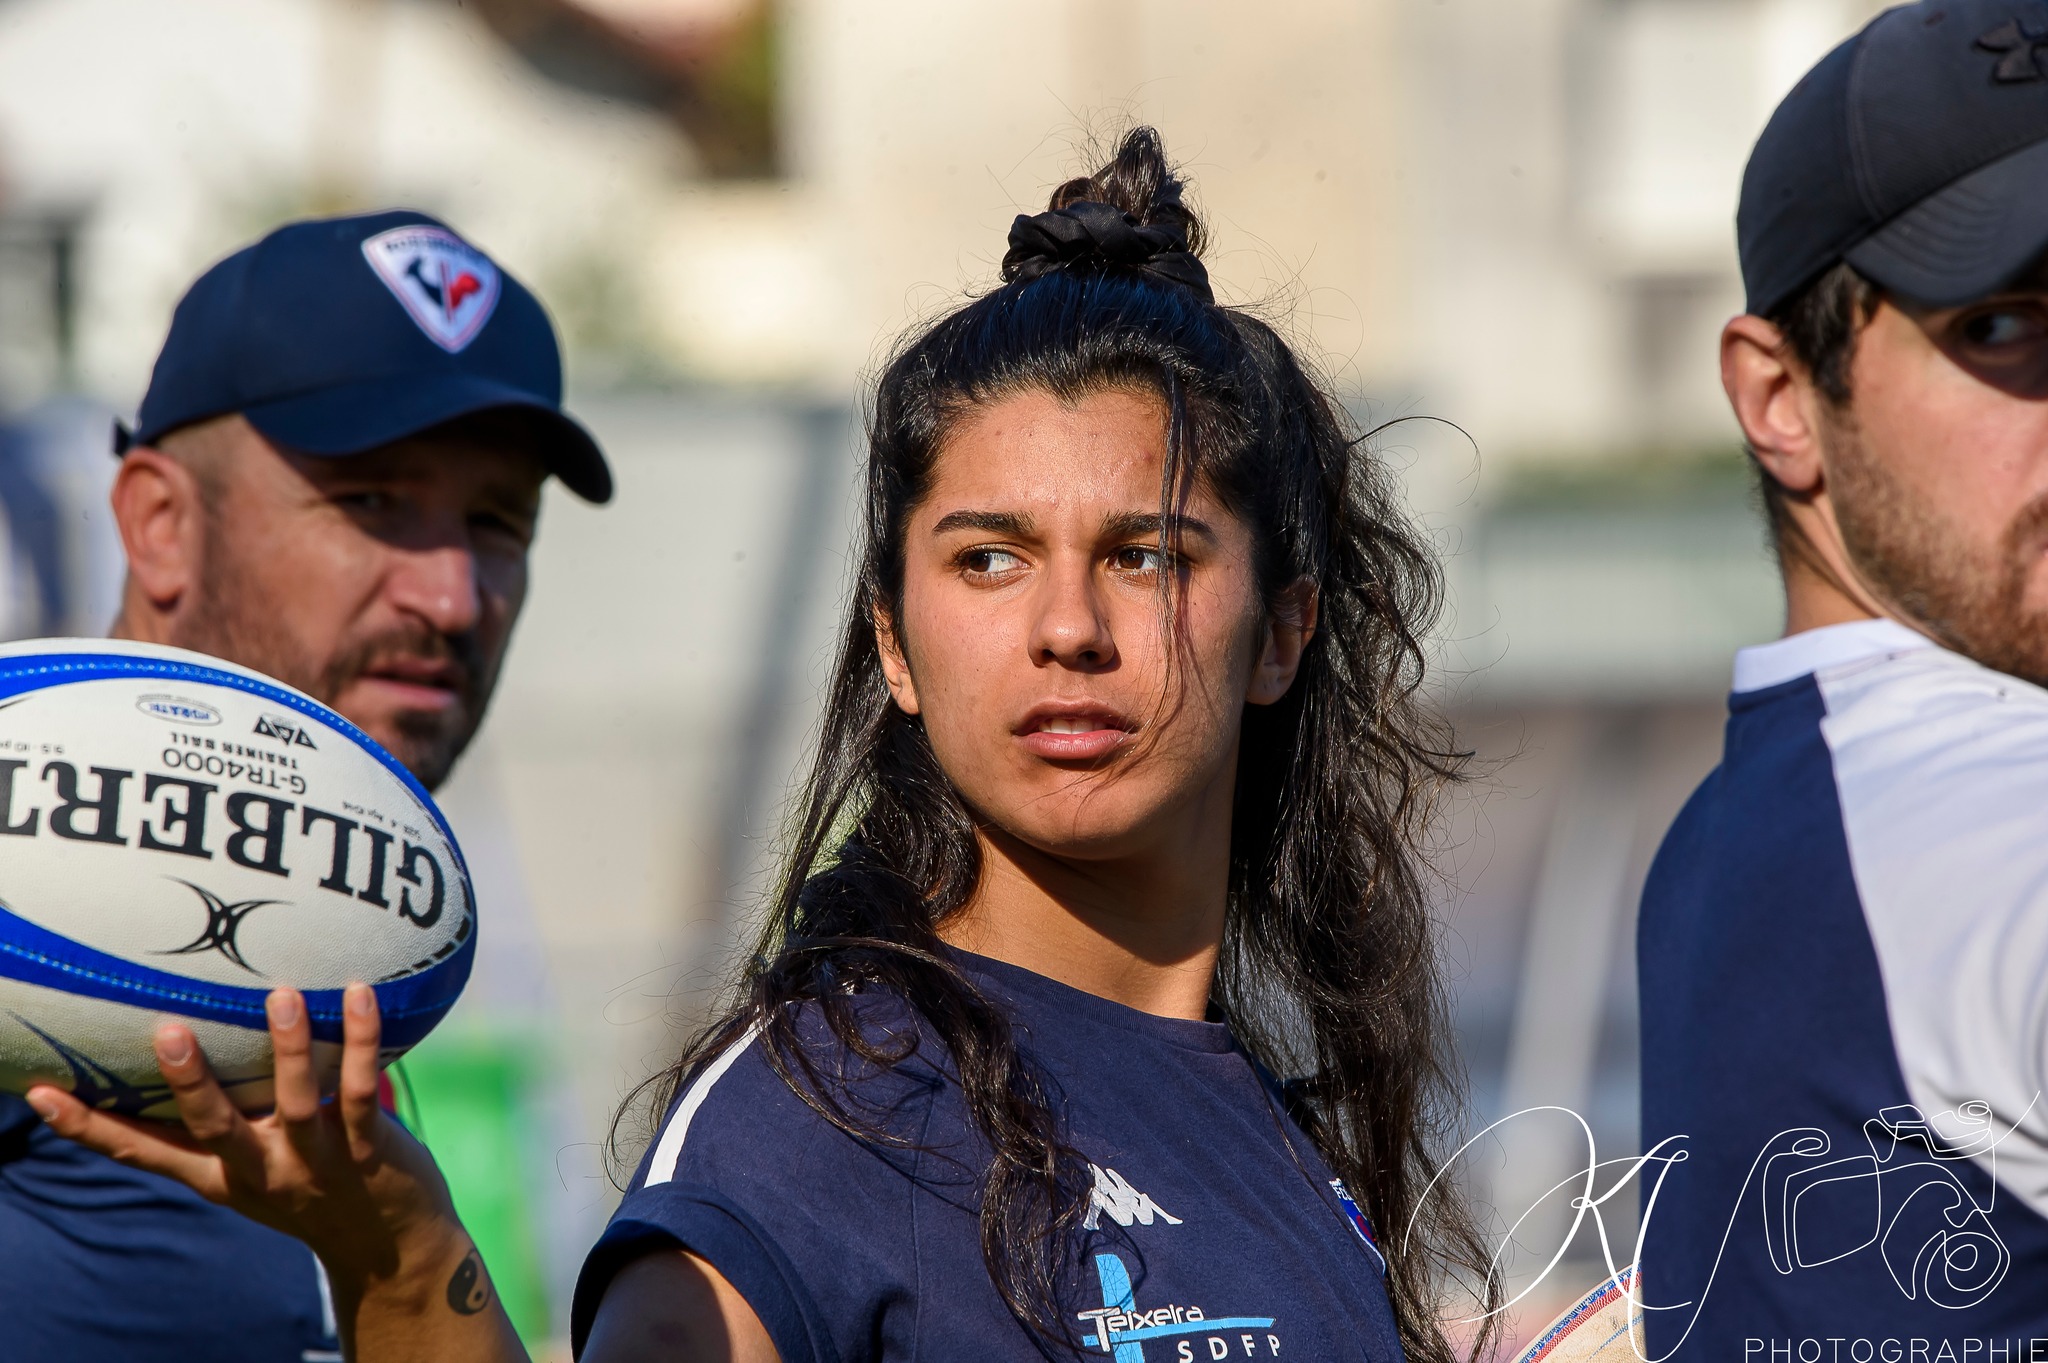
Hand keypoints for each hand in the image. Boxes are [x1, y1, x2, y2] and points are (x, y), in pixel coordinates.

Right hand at [26, 985, 525, 1362]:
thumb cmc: (313, 1190)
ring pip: (295, 1103)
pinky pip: (361, 1091)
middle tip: (165, 1032)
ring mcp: (314, 1162)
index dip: (90, 1126)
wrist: (391, 1249)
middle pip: (213, 1127)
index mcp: (219, 1174)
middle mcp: (260, 1170)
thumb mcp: (252, 1169)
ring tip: (280, 994)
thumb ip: (222, 1124)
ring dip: (287, 1048)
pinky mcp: (367, 1151)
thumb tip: (180, 1047)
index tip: (40, 1093)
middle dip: (189, 1083)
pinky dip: (359, 1042)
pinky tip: (360, 995)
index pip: (143, 1151)